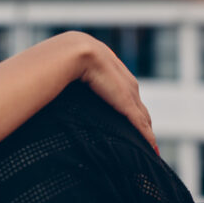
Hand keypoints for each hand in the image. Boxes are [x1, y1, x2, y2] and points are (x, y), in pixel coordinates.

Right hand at [68, 32, 157, 151]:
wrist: (72, 52)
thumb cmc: (60, 60)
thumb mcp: (68, 73)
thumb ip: (67, 83)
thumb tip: (52, 93)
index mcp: (111, 70)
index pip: (126, 94)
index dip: (129, 110)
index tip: (130, 125)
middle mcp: (124, 80)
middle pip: (139, 106)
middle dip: (142, 124)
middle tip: (145, 142)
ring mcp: (127, 91)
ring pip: (143, 116)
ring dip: (146, 133)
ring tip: (150, 149)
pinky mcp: (126, 102)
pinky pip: (140, 124)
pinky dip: (146, 138)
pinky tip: (151, 150)